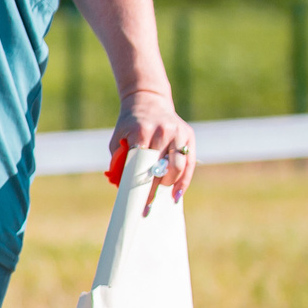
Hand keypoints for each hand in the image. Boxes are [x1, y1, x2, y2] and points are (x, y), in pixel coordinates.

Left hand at [113, 89, 195, 209]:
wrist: (148, 101)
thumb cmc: (129, 125)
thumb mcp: (118, 138)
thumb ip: (118, 159)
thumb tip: (122, 185)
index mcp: (142, 130)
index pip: (141, 163)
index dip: (140, 183)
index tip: (138, 202)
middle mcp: (162, 131)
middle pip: (161, 167)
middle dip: (155, 188)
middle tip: (148, 206)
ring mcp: (178, 132)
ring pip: (178, 166)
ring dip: (169, 184)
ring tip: (161, 196)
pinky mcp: (189, 135)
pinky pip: (189, 162)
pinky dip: (184, 179)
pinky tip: (177, 194)